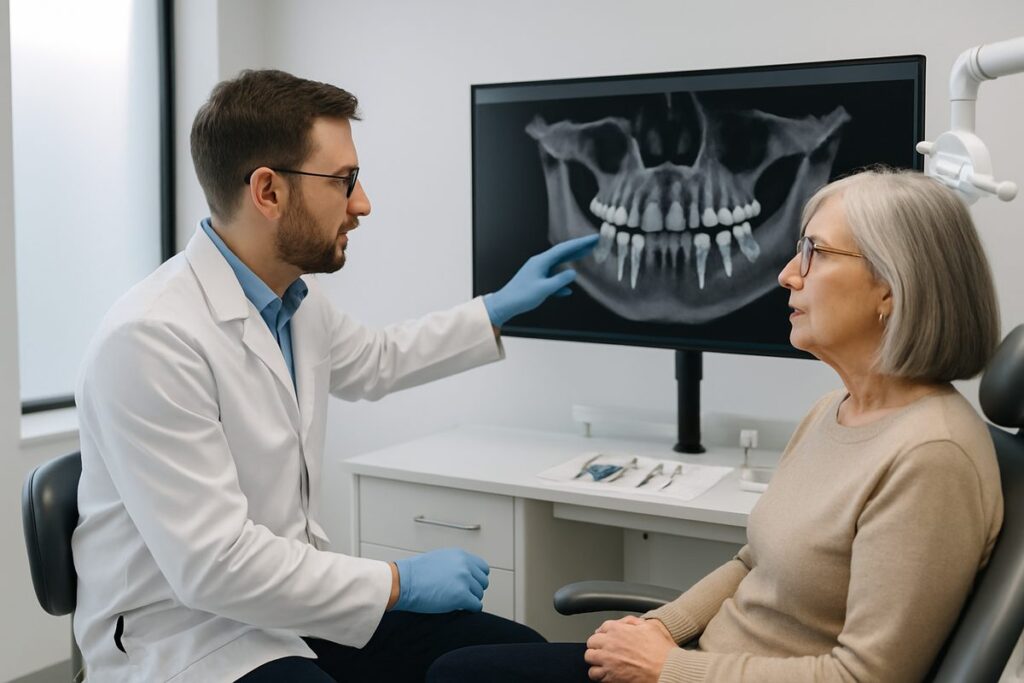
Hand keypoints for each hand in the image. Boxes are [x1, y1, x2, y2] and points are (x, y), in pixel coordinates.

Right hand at [392, 548, 489, 612]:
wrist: (403, 582)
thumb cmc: (415, 573)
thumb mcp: (440, 559)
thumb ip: (456, 564)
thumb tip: (466, 575)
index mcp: (460, 555)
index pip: (483, 568)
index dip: (477, 578)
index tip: (471, 584)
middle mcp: (465, 565)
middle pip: (483, 582)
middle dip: (474, 589)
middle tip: (462, 594)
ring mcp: (464, 580)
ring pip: (479, 594)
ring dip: (470, 599)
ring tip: (457, 601)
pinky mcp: (461, 596)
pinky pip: (476, 605)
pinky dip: (470, 609)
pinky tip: (461, 608)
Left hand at [483, 234, 598, 326]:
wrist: (504, 305)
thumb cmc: (521, 296)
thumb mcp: (544, 289)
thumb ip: (560, 281)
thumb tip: (574, 274)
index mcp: (541, 261)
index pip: (564, 249)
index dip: (580, 243)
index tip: (593, 238)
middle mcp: (540, 263)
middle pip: (563, 253)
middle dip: (579, 248)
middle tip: (594, 242)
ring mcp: (538, 271)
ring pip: (559, 264)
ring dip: (573, 261)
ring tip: (586, 255)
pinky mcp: (536, 281)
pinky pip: (552, 279)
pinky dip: (561, 282)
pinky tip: (568, 291)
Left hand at [584, 615, 675, 681]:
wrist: (666, 669)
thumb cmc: (661, 650)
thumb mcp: (649, 627)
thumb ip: (632, 622)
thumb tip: (621, 623)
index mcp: (618, 630)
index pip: (601, 628)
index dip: (604, 634)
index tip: (606, 638)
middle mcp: (610, 643)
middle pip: (592, 642)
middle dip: (597, 646)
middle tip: (604, 650)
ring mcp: (608, 660)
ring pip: (589, 658)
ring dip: (595, 659)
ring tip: (602, 662)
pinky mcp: (610, 676)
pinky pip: (594, 674)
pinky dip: (598, 674)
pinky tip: (605, 673)